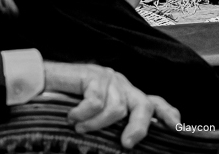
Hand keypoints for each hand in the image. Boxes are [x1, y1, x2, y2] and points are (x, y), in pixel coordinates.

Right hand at [42, 62, 180, 148]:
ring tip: (79, 127)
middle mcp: (121, 84)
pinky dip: (83, 114)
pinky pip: (95, 101)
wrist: (40, 82)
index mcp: (125, 94)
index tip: (178, 129)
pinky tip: (72, 117)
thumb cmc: (66, 103)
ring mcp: (108, 77)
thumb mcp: (95, 116)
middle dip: (139, 127)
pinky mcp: (92, 74)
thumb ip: (113, 123)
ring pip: (117, 107)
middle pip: (143, 105)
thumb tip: (127, 143)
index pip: (154, 102)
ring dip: (96, 124)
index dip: (168, 115)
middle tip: (126, 144)